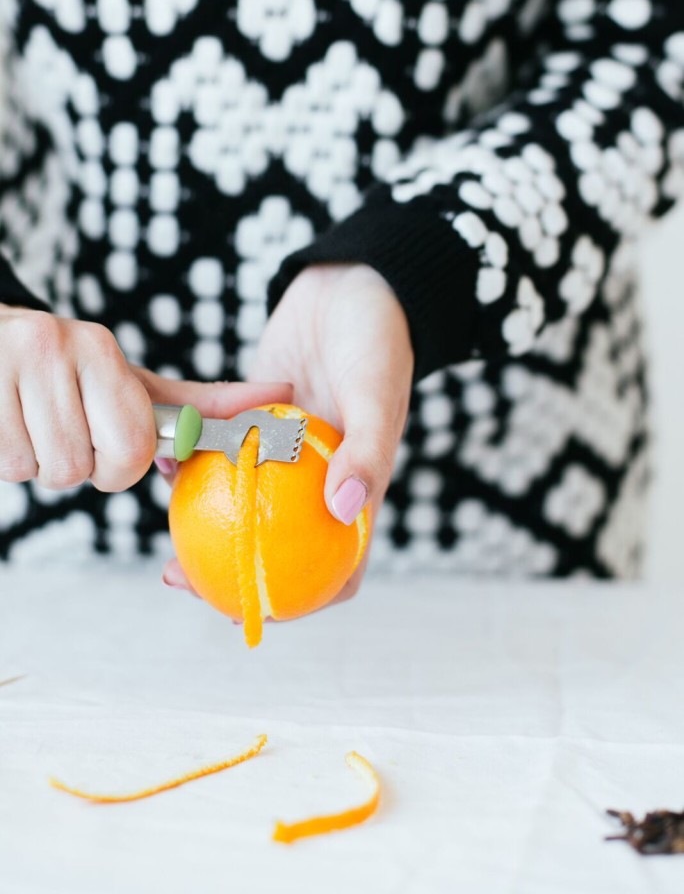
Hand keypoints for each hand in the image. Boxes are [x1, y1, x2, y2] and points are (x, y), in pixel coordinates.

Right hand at [0, 304, 291, 491]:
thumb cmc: (67, 376)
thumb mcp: (127, 383)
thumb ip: (198, 402)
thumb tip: (282, 393)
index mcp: (100, 349)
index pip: (134, 445)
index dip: (121, 466)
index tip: (108, 447)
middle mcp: (56, 347)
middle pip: (84, 467)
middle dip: (80, 468)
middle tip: (69, 436)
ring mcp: (8, 365)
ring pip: (44, 470)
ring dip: (41, 464)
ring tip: (35, 424)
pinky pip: (6, 467)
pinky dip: (8, 462)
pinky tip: (9, 424)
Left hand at [163, 264, 414, 612]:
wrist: (354, 281)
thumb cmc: (378, 336)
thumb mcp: (376, 392)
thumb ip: (367, 452)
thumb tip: (344, 512)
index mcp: (358, 486)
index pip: (339, 566)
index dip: (302, 602)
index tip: (251, 612)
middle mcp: (319, 478)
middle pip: (277, 544)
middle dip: (230, 571)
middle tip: (181, 577)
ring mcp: (286, 452)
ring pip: (243, 501)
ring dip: (204, 519)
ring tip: (162, 529)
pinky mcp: (257, 420)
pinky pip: (223, 451)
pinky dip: (197, 460)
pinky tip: (166, 462)